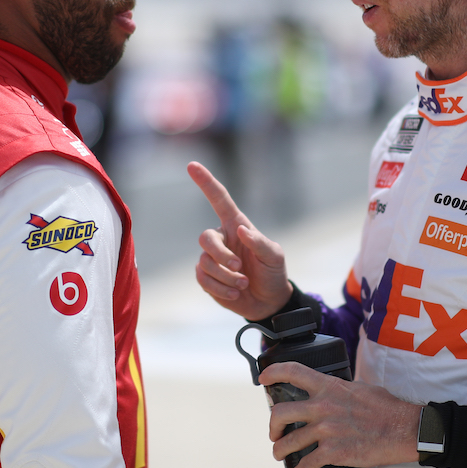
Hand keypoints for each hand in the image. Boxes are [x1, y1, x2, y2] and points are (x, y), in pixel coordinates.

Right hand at [187, 161, 291, 318]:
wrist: (269, 302)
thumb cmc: (273, 273)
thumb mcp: (274, 256)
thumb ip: (259, 242)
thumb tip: (240, 230)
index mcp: (236, 226)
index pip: (219, 200)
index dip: (206, 182)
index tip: (192, 165)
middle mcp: (222, 239)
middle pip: (206, 237)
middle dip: (220, 254)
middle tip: (239, 268)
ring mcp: (212, 259)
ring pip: (205, 262)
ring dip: (226, 277)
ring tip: (243, 285)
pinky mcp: (207, 278)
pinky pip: (203, 280)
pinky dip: (220, 288)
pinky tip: (235, 294)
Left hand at [258, 361, 419, 467]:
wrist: (403, 430)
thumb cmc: (387, 408)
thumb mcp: (360, 388)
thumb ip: (339, 389)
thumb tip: (330, 391)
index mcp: (329, 387)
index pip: (293, 372)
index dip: (273, 373)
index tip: (263, 379)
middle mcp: (322, 407)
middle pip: (280, 413)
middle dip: (272, 426)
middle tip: (274, 433)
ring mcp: (326, 430)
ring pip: (288, 442)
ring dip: (280, 451)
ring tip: (281, 455)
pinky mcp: (333, 452)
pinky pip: (306, 465)